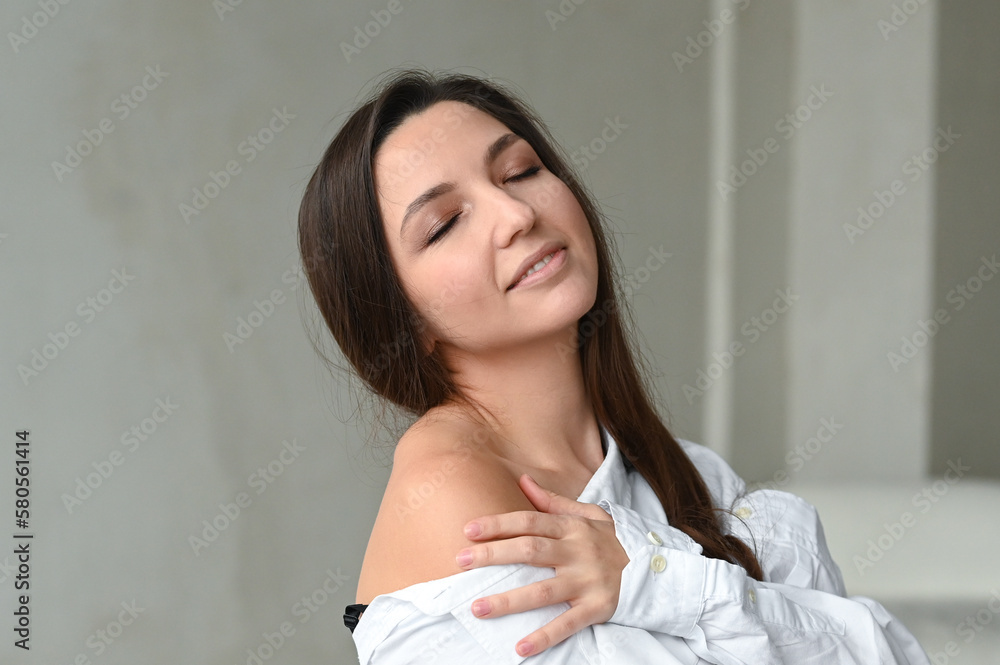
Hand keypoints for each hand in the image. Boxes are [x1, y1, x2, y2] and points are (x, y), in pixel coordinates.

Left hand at [455, 474, 629, 657]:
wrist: (657, 568)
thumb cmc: (614, 541)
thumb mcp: (589, 515)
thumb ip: (553, 502)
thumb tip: (523, 480)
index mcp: (572, 528)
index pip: (529, 521)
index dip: (498, 524)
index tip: (468, 530)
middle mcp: (578, 552)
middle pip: (529, 551)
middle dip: (492, 555)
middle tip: (459, 561)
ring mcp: (587, 581)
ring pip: (542, 591)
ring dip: (508, 601)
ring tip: (477, 607)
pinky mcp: (597, 608)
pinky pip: (568, 624)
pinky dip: (544, 636)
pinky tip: (520, 647)